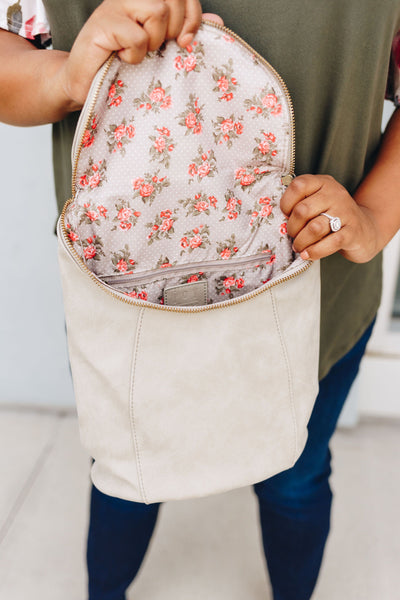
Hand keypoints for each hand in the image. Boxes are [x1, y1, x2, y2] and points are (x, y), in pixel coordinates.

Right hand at [58, 0, 218, 106]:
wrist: (85, 85)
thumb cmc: (122, 68)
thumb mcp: (160, 50)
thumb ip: (185, 32)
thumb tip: (217, 21)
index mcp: (145, 0)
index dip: (193, 15)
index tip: (186, 40)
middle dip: (174, 29)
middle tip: (156, 48)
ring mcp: (115, 6)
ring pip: (156, 10)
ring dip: (153, 41)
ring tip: (139, 52)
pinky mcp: (102, 23)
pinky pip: (136, 36)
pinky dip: (135, 54)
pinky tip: (123, 58)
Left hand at [280, 174, 380, 262]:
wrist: (365, 229)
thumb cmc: (332, 217)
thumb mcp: (319, 202)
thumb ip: (301, 203)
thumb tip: (279, 220)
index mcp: (323, 183)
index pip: (298, 186)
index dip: (286, 203)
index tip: (286, 215)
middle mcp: (336, 194)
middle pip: (302, 210)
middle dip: (292, 228)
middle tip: (293, 235)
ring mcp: (346, 212)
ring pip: (314, 228)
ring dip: (301, 242)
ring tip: (299, 247)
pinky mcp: (352, 232)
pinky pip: (330, 243)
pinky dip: (314, 251)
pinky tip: (307, 255)